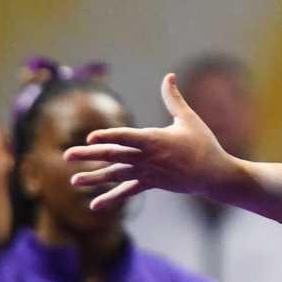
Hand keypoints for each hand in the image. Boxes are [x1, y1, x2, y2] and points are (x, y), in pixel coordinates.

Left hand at [65, 73, 232, 211]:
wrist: (213, 175)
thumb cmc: (203, 144)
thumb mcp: (188, 119)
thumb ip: (173, 98)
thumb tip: (169, 76)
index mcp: (154, 140)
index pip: (126, 137)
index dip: (108, 136)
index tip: (90, 137)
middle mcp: (146, 158)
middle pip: (112, 156)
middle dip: (88, 155)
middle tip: (67, 155)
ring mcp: (147, 173)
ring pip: (115, 175)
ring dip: (94, 178)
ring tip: (74, 181)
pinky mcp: (150, 184)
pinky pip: (127, 192)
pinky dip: (111, 198)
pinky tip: (94, 205)